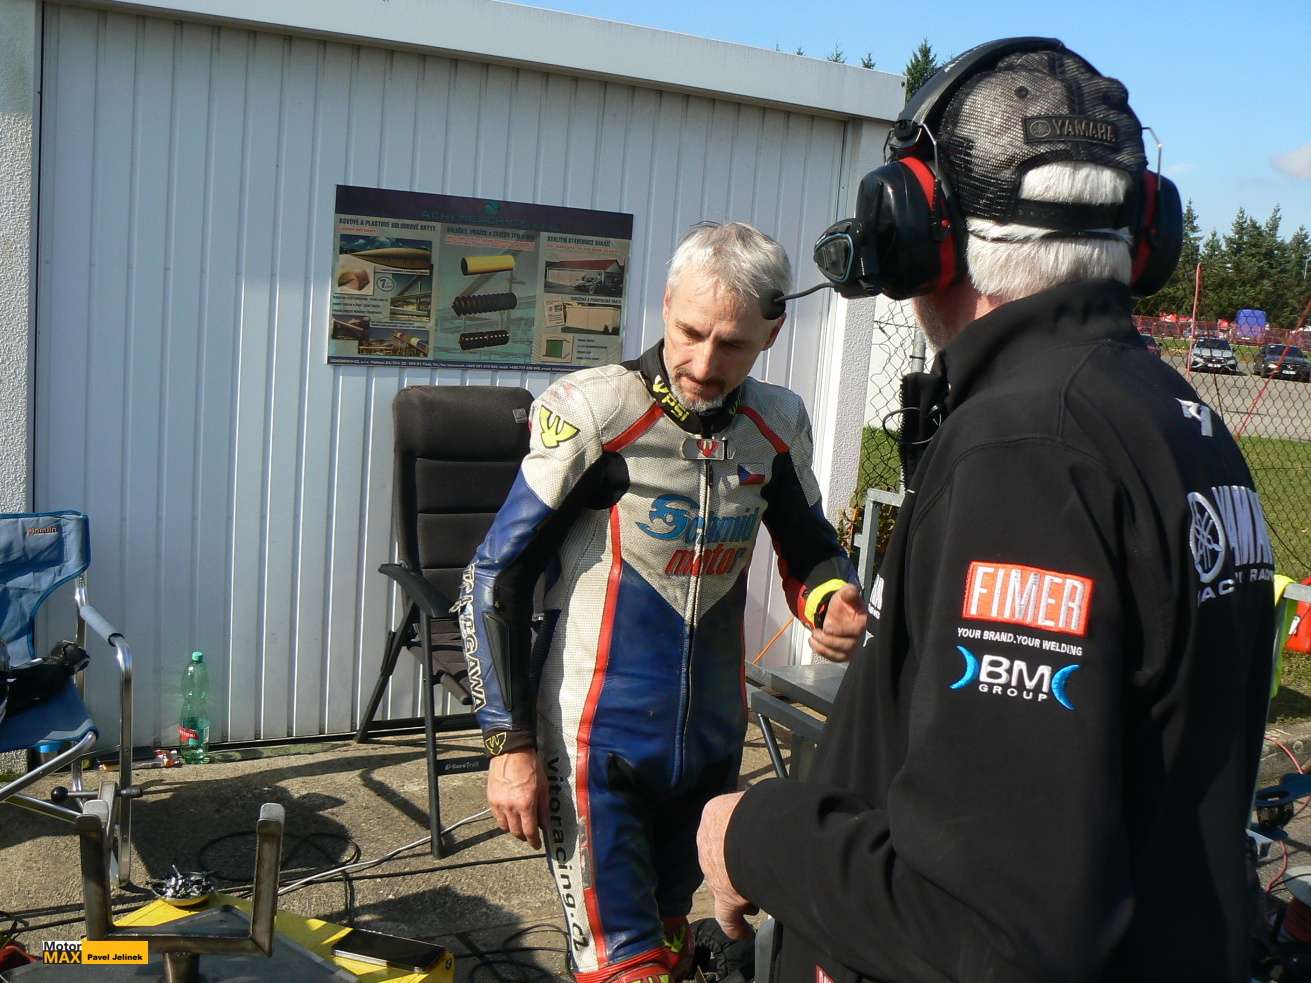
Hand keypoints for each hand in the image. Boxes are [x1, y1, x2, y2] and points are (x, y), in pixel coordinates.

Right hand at [487, 748, 546, 848]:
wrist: (511, 751)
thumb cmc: (530, 765)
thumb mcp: (543, 786)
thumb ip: (544, 808)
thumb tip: (545, 824)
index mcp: (526, 804)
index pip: (530, 831)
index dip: (534, 841)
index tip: (537, 845)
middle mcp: (511, 807)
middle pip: (516, 832)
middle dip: (524, 837)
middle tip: (529, 836)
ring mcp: (499, 804)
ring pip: (505, 827)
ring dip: (513, 829)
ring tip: (520, 825)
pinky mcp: (491, 799)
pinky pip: (497, 817)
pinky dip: (504, 820)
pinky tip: (510, 815)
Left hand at [697, 792, 757, 940]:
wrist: (752, 831)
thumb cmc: (756, 809)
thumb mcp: (750, 797)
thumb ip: (752, 804)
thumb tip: (771, 801)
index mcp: (713, 815)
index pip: (721, 828)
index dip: (734, 838)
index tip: (746, 843)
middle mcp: (707, 844)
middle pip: (722, 858)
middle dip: (736, 867)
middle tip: (754, 871)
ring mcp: (714, 873)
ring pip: (726, 886)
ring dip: (740, 891)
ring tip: (756, 897)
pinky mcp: (726, 898)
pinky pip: (728, 917)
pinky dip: (735, 925)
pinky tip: (742, 932)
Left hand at [809, 584, 867, 661]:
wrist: (837, 611)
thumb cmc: (843, 603)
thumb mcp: (845, 594)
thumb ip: (849, 592)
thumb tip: (852, 591)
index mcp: (862, 621)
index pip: (856, 631)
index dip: (841, 631)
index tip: (827, 628)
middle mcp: (859, 637)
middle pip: (848, 646)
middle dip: (828, 641)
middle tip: (815, 632)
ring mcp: (852, 646)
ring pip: (840, 655)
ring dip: (824, 648)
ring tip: (812, 637)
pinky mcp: (844, 653)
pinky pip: (835, 658)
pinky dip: (823, 653)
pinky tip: (813, 643)